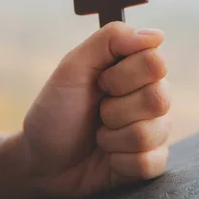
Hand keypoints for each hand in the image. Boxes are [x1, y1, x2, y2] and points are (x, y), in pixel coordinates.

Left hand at [0, 22, 170, 198]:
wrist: (40, 161)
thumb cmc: (56, 110)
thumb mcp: (73, 68)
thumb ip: (111, 39)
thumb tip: (156, 35)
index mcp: (137, 70)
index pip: (156, 62)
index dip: (122, 76)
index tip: (99, 82)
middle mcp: (152, 97)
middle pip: (159, 98)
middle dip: (115, 109)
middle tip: (97, 112)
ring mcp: (155, 131)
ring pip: (152, 132)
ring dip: (113, 138)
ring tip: (99, 136)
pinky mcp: (151, 162)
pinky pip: (150, 162)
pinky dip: (119, 162)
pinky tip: (109, 158)